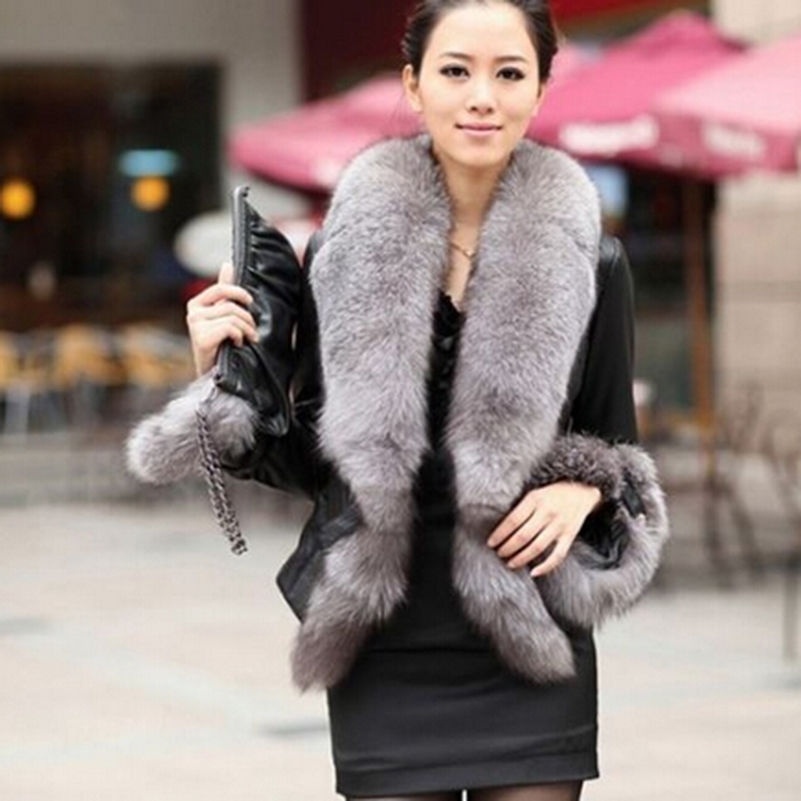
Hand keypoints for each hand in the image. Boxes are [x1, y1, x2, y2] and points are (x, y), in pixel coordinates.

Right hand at [185, 262, 258, 375]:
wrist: (215, 376)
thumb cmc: (222, 346)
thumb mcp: (223, 316)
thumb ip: (225, 293)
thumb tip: (227, 264)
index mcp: (196, 304)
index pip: (221, 288)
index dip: (239, 293)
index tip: (250, 302)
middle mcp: (192, 313)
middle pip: (230, 305)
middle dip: (247, 318)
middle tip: (253, 332)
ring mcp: (195, 326)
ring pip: (232, 317)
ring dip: (247, 330)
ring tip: (248, 340)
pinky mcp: (201, 339)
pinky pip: (229, 328)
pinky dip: (239, 336)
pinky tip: (238, 345)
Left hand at [486, 482, 602, 577]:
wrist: (581, 490)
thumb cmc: (551, 493)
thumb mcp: (534, 493)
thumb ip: (520, 508)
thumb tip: (500, 528)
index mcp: (535, 499)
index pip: (513, 520)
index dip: (500, 534)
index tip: (491, 543)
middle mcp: (547, 513)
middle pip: (523, 536)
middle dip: (507, 548)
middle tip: (499, 554)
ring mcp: (559, 525)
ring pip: (537, 547)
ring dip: (521, 558)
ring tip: (510, 563)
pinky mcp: (569, 536)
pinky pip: (558, 556)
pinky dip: (545, 567)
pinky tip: (533, 573)